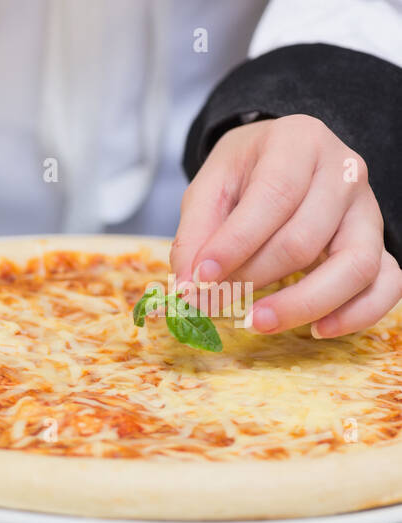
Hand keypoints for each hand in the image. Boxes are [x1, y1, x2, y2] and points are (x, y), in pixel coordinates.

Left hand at [172, 115, 401, 338]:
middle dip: (253, 277)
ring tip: (257, 322)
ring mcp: (368, 210)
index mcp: (298, 143)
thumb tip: (190, 289)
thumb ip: (195, 235)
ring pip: (355, 265)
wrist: (282, 160)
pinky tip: (316, 330)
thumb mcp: (209, 188)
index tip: (201, 278)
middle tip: (213, 301)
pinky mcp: (380, 244)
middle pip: (305, 238)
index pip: (273, 196)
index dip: (236, 243)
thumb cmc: (245, 174)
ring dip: (303, 304)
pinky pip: (387, 284)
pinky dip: (357, 314)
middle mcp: (344, 172)